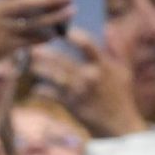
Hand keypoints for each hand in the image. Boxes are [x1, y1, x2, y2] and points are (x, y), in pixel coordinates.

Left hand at [28, 29, 145, 136]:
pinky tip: (36, 88)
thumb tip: (109, 27)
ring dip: (41, 70)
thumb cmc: (121, 97)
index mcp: (103, 65)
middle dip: (47, 53)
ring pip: (55, 77)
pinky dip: (42, 91)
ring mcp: (80, 91)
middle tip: (34, 48)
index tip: (63, 30)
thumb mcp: (123, 71)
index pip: (87, 44)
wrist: (119, 127)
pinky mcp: (72, 106)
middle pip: (64, 60)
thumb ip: (115, 49)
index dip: (74, 35)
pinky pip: (52, 96)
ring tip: (31, 65)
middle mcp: (90, 76)